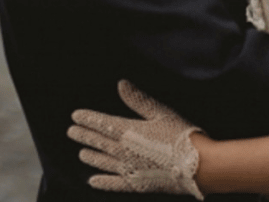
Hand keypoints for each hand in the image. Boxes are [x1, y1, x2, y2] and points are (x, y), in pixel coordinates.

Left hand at [68, 80, 205, 197]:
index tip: (75, 116)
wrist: (196, 165)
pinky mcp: (136, 183)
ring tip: (81, 153)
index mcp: (129, 131)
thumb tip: (121, 84)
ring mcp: (128, 169)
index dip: (88, 119)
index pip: (102, 123)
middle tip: (72, 131)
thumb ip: (138, 100)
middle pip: (99, 142)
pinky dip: (102, 182)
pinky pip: (113, 183)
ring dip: (91, 156)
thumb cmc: (181, 135)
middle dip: (85, 136)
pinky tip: (93, 181)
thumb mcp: (161, 112)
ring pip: (103, 162)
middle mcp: (123, 151)